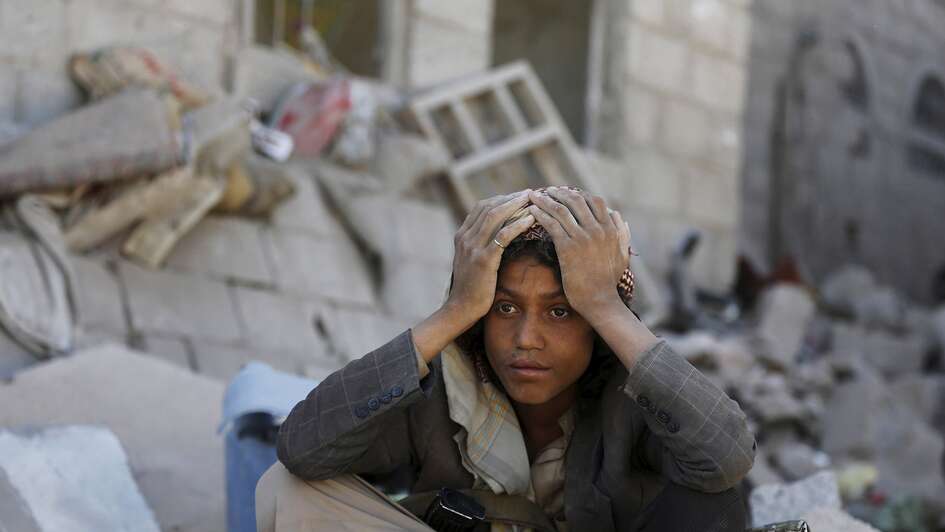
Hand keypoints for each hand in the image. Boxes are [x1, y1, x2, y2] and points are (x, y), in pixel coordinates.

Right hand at [444, 190, 536, 323]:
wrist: (461, 309)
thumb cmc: (471, 288)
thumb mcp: (471, 261)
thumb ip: (480, 246)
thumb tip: (499, 235)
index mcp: (462, 235)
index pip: (482, 207)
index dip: (502, 198)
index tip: (520, 196)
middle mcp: (465, 237)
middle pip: (489, 206)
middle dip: (511, 198)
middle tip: (531, 193)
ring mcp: (473, 248)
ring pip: (495, 216)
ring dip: (516, 205)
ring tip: (533, 200)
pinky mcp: (483, 260)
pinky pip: (502, 236)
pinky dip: (518, 224)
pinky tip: (531, 219)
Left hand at [527, 187, 630, 316]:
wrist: (600, 300)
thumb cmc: (609, 281)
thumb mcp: (622, 254)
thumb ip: (622, 233)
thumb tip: (618, 215)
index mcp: (610, 229)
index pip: (594, 201)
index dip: (579, 193)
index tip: (567, 192)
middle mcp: (597, 230)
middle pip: (576, 200)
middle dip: (560, 192)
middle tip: (548, 191)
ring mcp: (582, 238)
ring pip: (561, 209)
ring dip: (545, 200)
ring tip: (534, 196)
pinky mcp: (568, 248)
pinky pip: (551, 224)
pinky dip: (540, 214)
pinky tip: (531, 210)